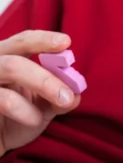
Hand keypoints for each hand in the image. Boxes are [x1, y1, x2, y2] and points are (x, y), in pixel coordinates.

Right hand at [0, 30, 80, 156]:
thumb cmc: (15, 121)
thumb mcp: (42, 109)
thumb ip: (59, 99)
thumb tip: (76, 95)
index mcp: (8, 58)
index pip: (23, 41)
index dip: (43, 40)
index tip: (66, 42)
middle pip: (15, 61)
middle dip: (45, 77)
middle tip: (68, 95)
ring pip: (9, 70)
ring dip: (41, 88)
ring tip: (58, 106)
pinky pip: (2, 100)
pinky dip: (24, 111)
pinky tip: (34, 121)